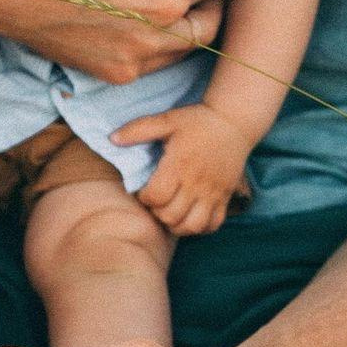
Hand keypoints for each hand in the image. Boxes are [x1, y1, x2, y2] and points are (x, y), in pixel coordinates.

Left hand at [113, 104, 253, 235]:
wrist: (234, 121)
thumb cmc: (197, 120)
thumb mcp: (166, 119)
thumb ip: (138, 130)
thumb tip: (112, 139)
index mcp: (179, 165)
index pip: (156, 197)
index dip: (144, 198)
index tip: (145, 190)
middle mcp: (196, 183)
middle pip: (170, 216)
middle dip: (157, 213)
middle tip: (156, 201)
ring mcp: (212, 193)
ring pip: (192, 226)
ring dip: (177, 224)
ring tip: (171, 212)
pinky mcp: (225, 197)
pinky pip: (213, 225)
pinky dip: (199, 227)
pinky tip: (190, 216)